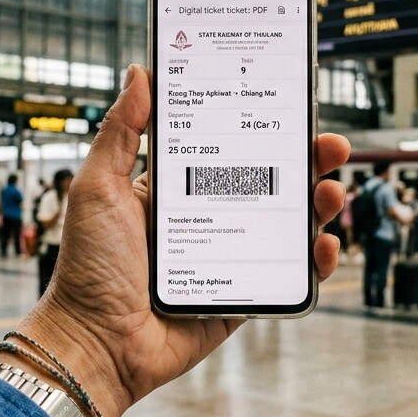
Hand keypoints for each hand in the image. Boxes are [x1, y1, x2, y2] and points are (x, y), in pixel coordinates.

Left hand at [10, 64, 350, 416]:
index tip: (289, 104)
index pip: (229, 150)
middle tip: (330, 145)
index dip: (261, 128)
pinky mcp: (240, 299)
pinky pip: (285, 277)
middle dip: (306, 161)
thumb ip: (120, 132)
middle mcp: (206, 221)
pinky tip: (323, 243)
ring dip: (317, 206)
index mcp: (174, 191)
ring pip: (285, 226)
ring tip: (330, 192)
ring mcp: (227, 260)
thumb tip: (138, 72)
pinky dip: (312, 262)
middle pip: (268, 183)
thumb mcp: (98, 188)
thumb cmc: (87, 269)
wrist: (95, 344)